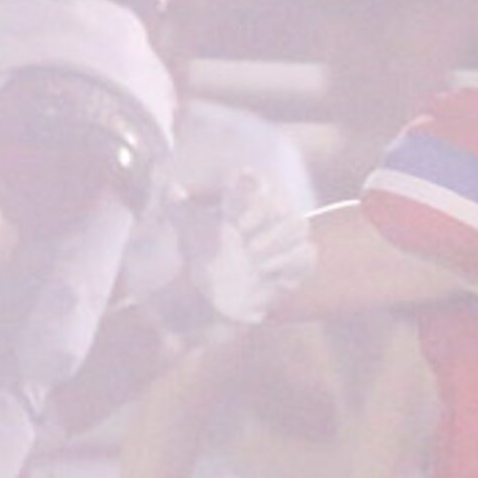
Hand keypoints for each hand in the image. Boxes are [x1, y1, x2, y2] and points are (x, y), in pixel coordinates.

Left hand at [192, 170, 314, 326]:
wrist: (215, 295)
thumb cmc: (203, 258)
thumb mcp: (189, 234)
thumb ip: (179, 210)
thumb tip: (170, 188)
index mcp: (242, 202)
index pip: (254, 182)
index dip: (249, 193)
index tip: (234, 219)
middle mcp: (266, 217)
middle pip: (281, 204)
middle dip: (265, 224)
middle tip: (245, 244)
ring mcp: (284, 239)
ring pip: (299, 225)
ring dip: (278, 242)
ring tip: (255, 259)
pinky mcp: (296, 263)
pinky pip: (307, 254)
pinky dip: (290, 262)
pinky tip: (269, 273)